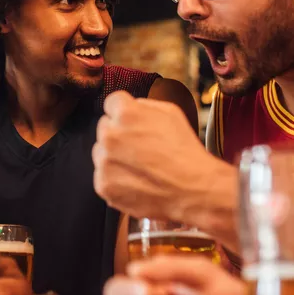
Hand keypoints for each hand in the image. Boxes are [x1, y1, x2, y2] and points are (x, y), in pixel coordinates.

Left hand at [93, 90, 229, 222]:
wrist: (192, 190)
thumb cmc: (184, 152)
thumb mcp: (171, 113)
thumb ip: (143, 104)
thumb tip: (131, 105)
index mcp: (126, 114)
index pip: (111, 103)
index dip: (123, 112)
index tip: (130, 122)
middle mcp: (110, 136)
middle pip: (104, 128)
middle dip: (118, 134)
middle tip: (139, 147)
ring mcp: (105, 162)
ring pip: (101, 152)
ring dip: (114, 157)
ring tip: (139, 166)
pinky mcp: (104, 184)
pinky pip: (102, 176)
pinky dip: (115, 179)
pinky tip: (135, 180)